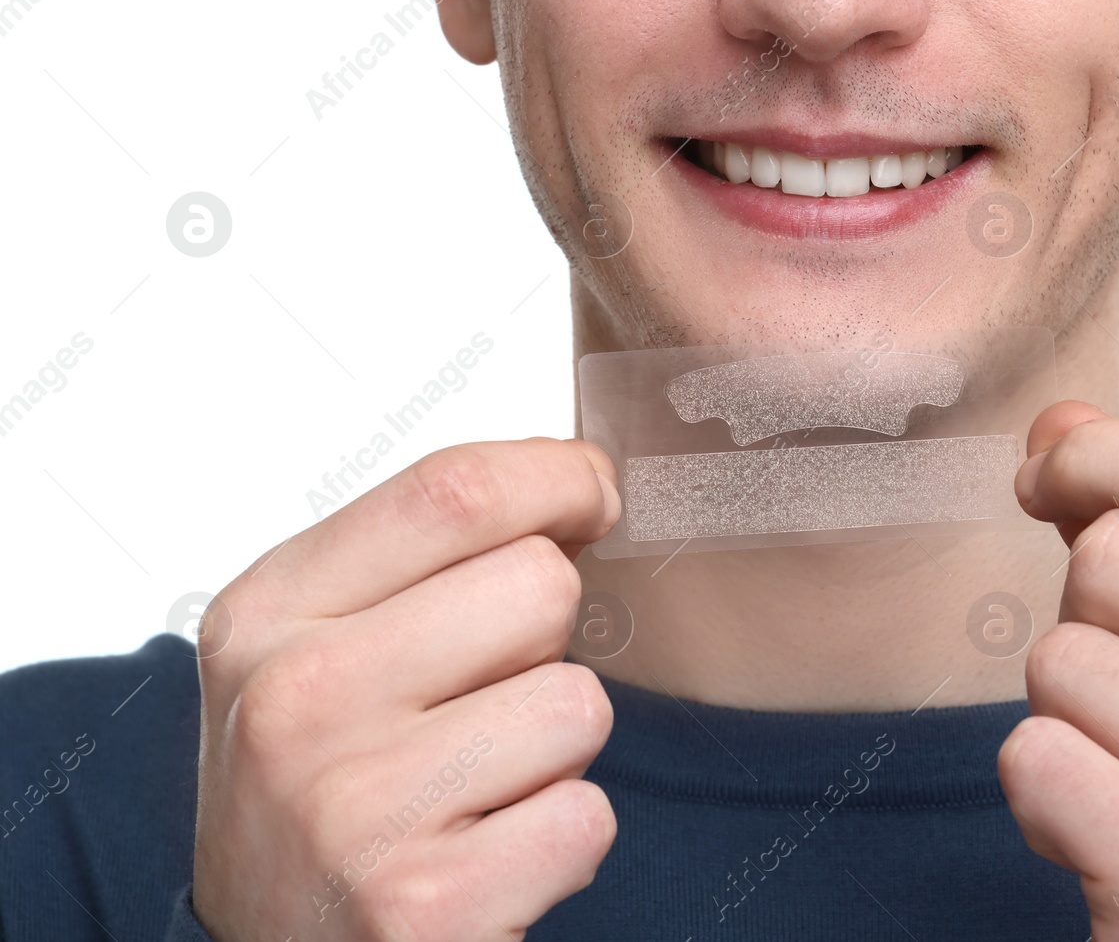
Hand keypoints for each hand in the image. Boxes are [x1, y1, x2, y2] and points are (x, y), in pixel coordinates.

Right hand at [192, 439, 620, 940]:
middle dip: (546, 640)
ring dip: (556, 752)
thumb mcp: (318, 648)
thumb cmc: (320, 788)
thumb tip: (576, 480)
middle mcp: (296, 701)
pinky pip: (587, 818)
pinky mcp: (426, 907)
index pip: (454, 489)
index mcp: (267, 615)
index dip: (558, 478)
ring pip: (579, 704)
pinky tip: (486, 860)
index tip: (592, 496)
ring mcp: (356, 809)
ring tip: (478, 789)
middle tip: (483, 702)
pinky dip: (560, 842)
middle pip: (540, 584)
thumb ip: (423, 558)